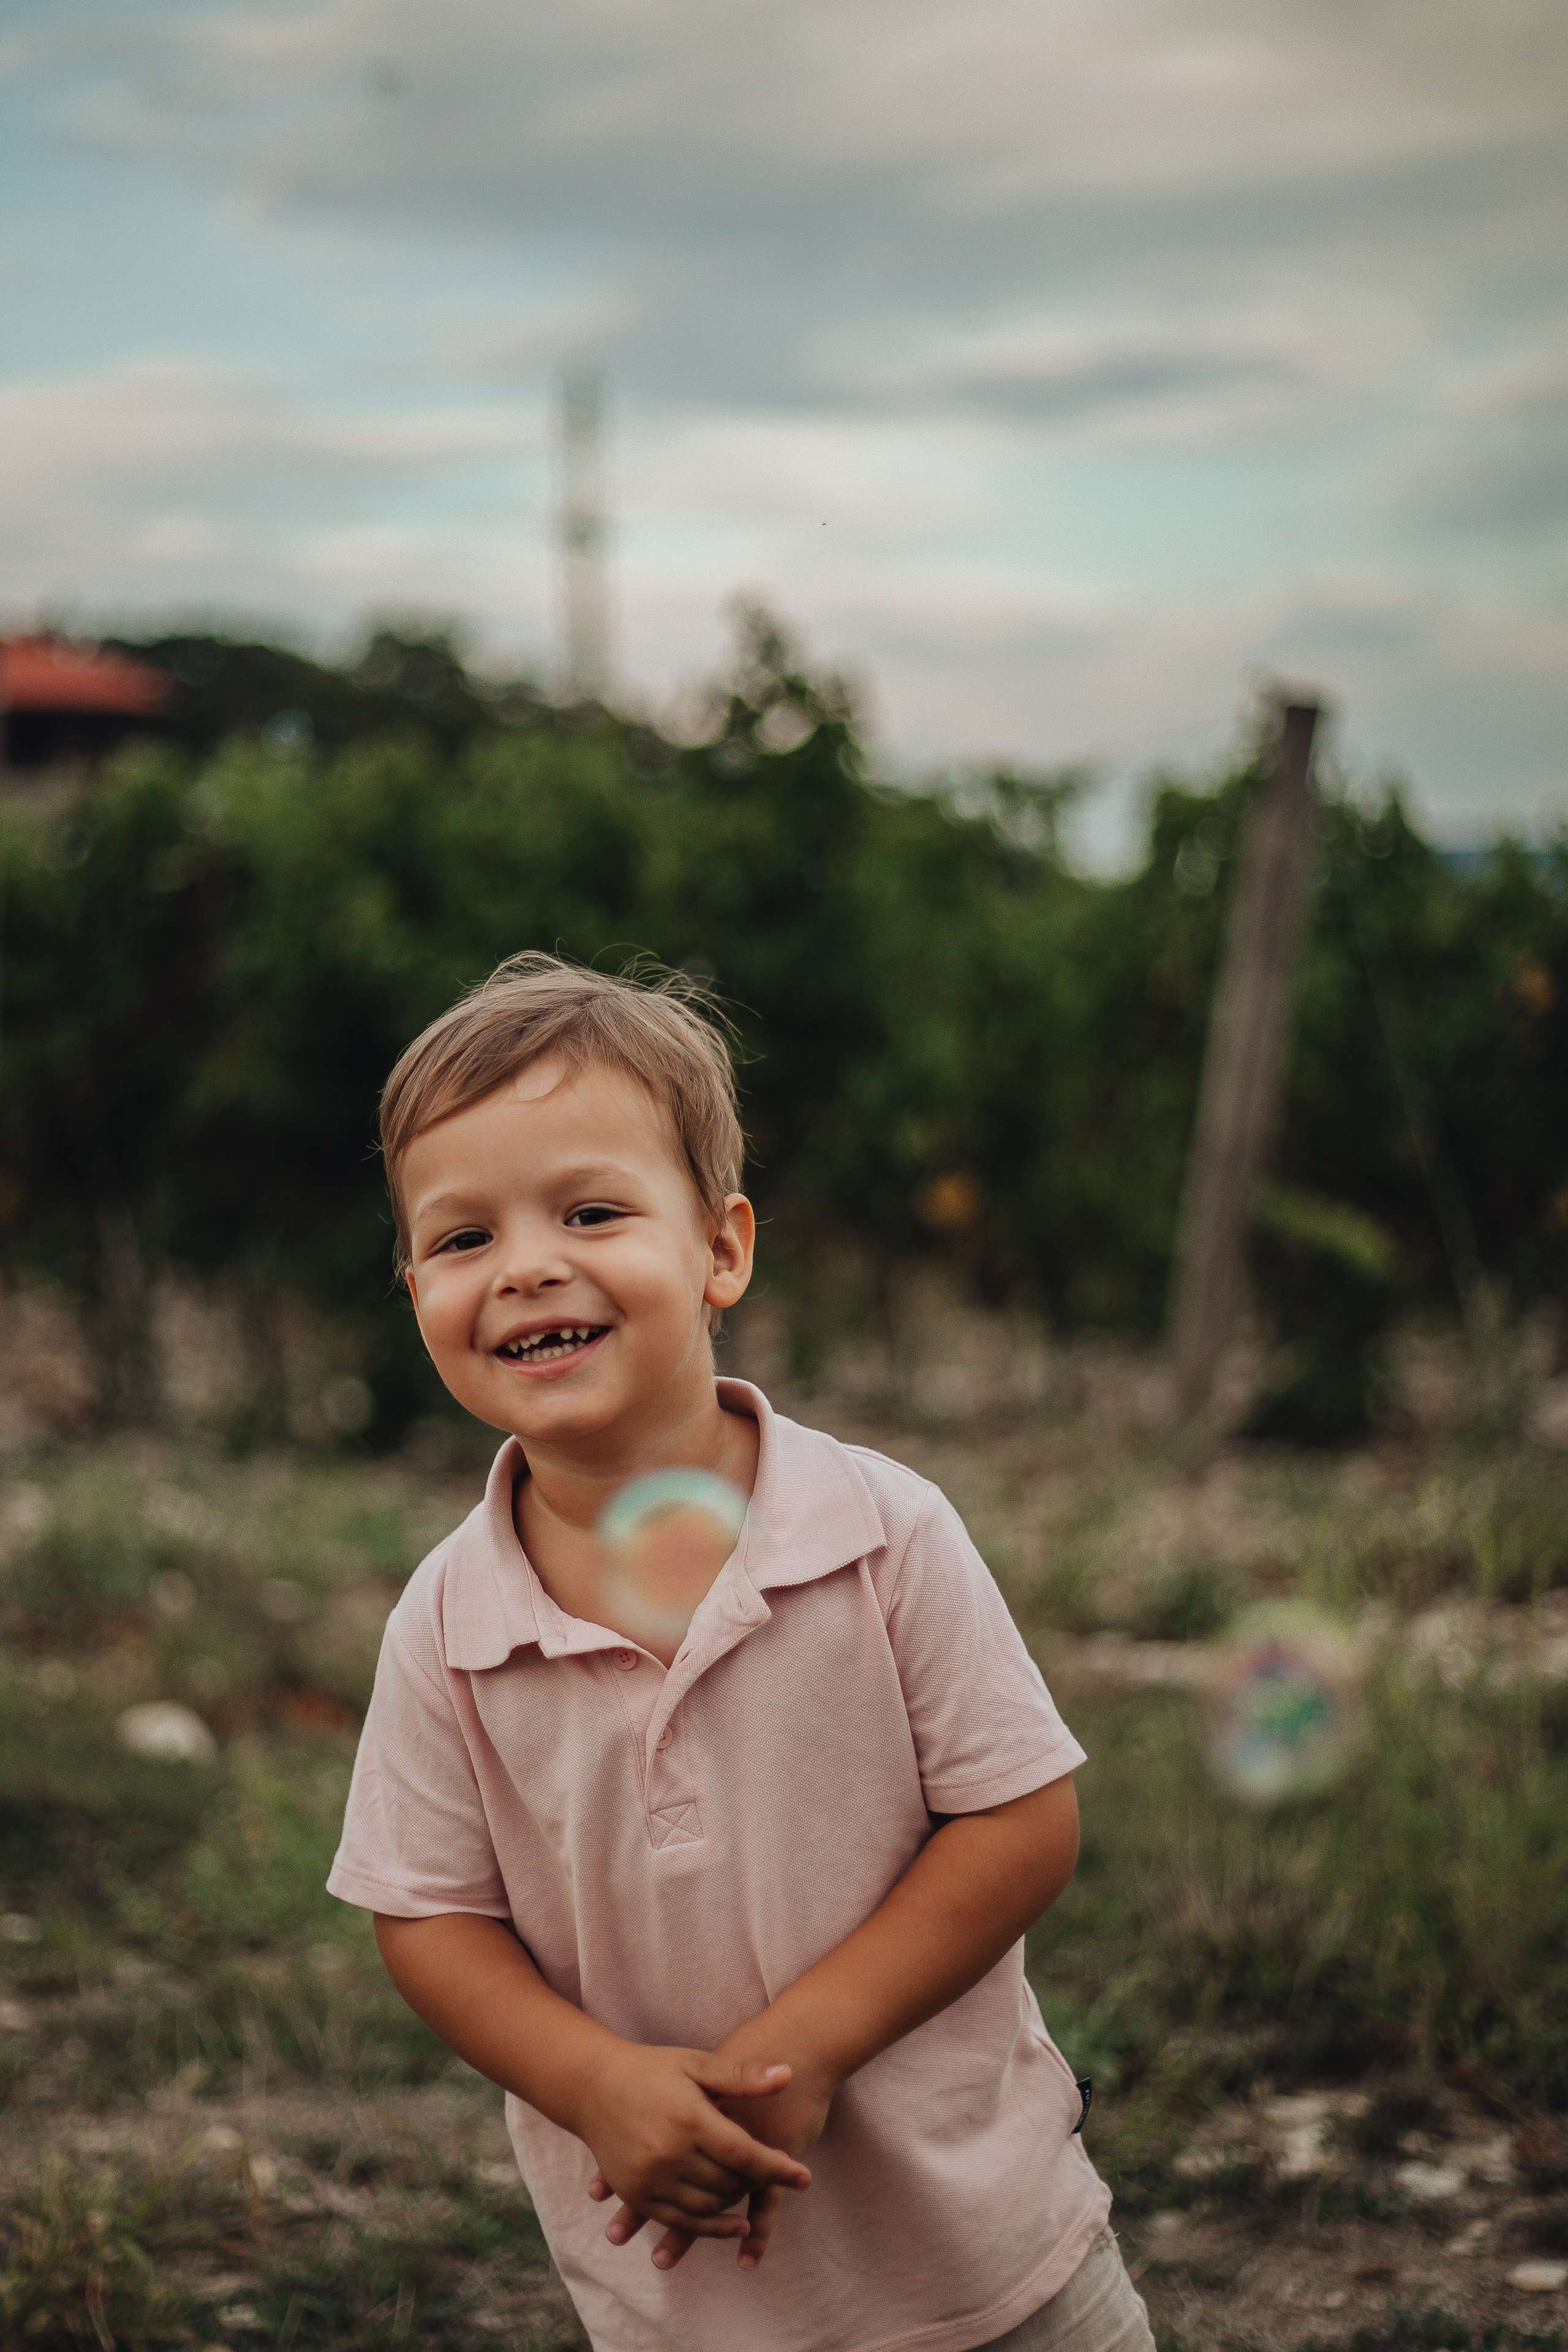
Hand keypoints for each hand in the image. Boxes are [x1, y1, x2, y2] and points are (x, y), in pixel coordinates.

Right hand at [574, 2041, 811, 2251]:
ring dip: (736, 2204)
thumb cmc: (652, 2069)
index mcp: (689, 2118)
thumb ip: (742, 2075)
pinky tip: (732, 2225)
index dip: (778, 2168)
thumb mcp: (697, 2064)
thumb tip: (789, 2074)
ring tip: (754, 2192)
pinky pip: (681, 2220)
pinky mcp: (636, 2194)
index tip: (805, 2178)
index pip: (745, 2154)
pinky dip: (710, 2228)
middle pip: (729, 2184)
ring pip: (708, 2207)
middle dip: (758, 2182)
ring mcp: (649, 2178)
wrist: (592, 2086)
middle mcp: (668, 2153)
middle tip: (775, 2174)